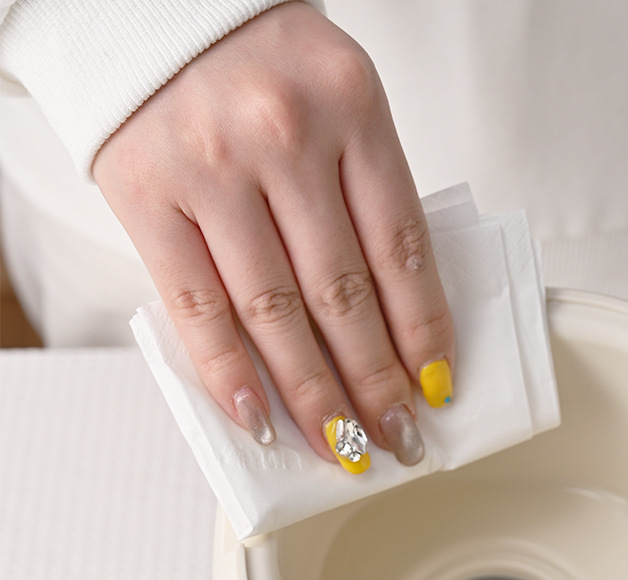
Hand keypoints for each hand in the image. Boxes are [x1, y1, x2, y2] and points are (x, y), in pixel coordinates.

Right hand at [93, 2, 453, 469]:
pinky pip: (196, 308)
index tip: (436, 385)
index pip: (400, 248)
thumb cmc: (262, 64)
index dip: (423, 330)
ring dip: (314, 395)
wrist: (153, 6)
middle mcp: (284, 138)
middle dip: (375, 382)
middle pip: (343, 295)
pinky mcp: (148, 197)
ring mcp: (212, 169)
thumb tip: (391, 318)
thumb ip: (366, 194)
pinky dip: (230, 374)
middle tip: (397, 437)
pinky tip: (260, 420)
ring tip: (343, 445)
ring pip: (275, 313)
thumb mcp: (340, 104)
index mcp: (352, 109)